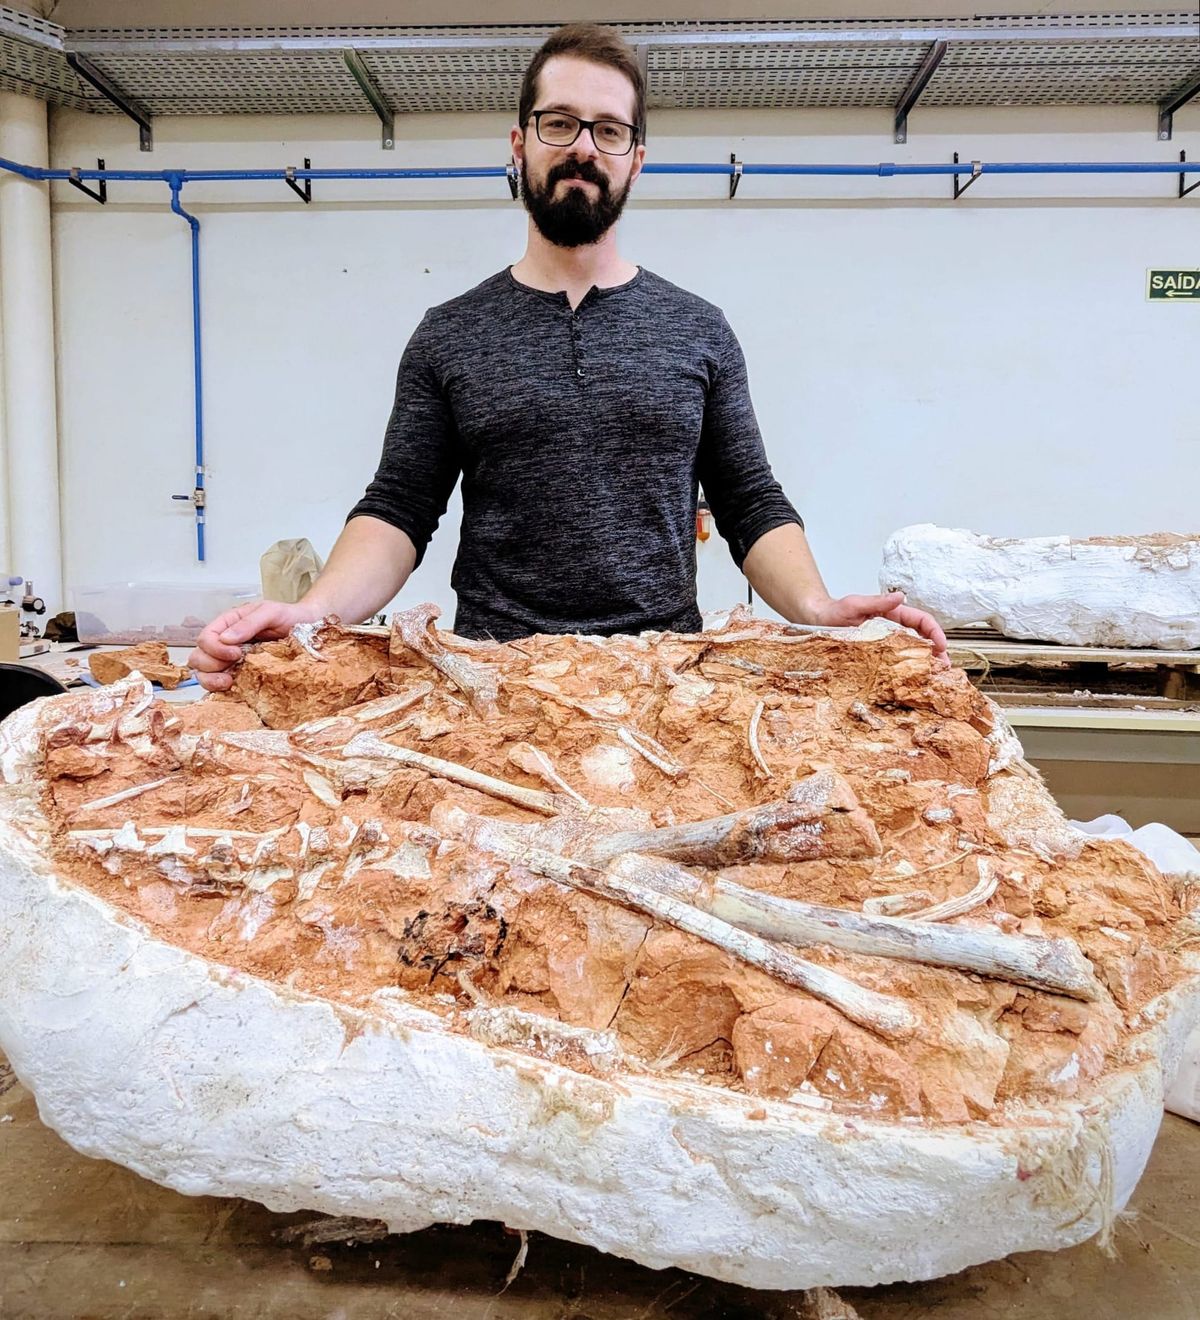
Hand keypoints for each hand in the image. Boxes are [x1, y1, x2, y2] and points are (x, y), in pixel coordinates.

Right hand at [189, 599, 322, 691]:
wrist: (309, 628)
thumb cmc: (289, 617)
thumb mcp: (270, 612)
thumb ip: (248, 623)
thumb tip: (225, 639)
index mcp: (227, 625)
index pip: (205, 638)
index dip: (214, 648)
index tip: (236, 652)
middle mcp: (224, 644)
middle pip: (198, 657)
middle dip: (210, 665)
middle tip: (233, 666)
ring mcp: (230, 662)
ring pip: (203, 674)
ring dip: (211, 680)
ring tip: (229, 682)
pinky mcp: (240, 676)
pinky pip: (219, 686)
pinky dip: (220, 689)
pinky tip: (234, 688)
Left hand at [803, 591, 948, 664]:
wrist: (814, 622)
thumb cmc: (832, 612)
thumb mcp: (854, 604)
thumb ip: (877, 601)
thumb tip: (900, 597)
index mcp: (891, 615)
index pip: (921, 620)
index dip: (934, 632)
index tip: (941, 645)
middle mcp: (891, 629)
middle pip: (921, 639)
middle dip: (936, 651)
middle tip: (944, 667)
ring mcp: (884, 644)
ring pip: (911, 652)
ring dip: (926, 663)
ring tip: (935, 676)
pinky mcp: (875, 657)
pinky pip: (895, 663)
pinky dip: (908, 671)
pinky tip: (913, 681)